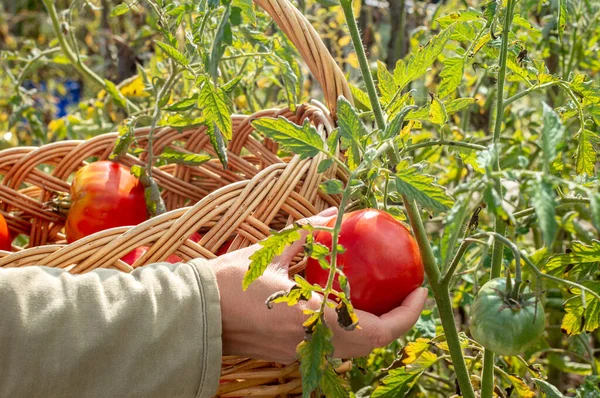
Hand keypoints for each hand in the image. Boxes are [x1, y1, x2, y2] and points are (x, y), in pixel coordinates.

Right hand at [210, 208, 427, 363]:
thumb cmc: (228, 283)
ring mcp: (301, 353)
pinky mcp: (288, 354)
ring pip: (353, 348)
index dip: (407, 313)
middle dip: (396, 321)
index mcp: (313, 320)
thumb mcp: (270, 252)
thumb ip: (307, 234)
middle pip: (373, 344)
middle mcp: (313, 343)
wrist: (194, 315)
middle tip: (405, 292)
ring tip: (383, 298)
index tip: (420, 290)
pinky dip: (350, 329)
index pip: (379, 329)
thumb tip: (334, 212)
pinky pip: (331, 345)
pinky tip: (347, 304)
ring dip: (375, 327)